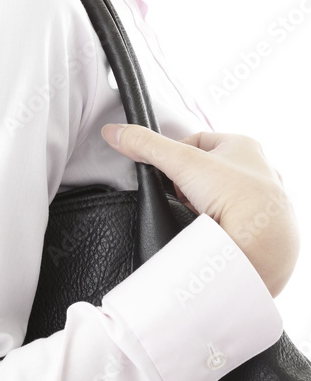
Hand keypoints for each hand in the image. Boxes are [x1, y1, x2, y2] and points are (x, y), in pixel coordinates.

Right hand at [101, 123, 300, 297]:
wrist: (265, 248)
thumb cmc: (239, 196)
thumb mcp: (184, 161)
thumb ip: (146, 145)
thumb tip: (114, 132)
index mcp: (244, 146)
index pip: (197, 141)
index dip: (176, 156)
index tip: (169, 172)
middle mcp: (256, 173)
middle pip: (203, 173)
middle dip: (188, 187)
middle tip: (186, 198)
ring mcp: (257, 204)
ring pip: (213, 201)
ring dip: (200, 210)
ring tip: (197, 220)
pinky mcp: (256, 233)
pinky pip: (224, 226)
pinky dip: (211, 231)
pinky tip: (206, 237)